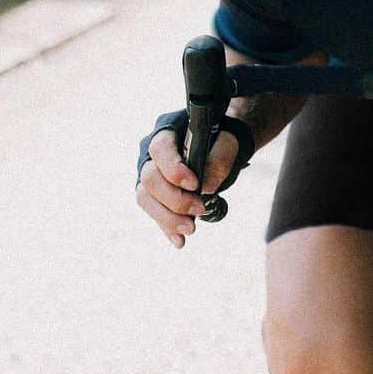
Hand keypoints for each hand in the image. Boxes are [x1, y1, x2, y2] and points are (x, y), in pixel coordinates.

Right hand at [135, 126, 241, 247]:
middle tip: (199, 209)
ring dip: (167, 218)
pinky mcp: (153, 196)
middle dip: (174, 199)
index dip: (173, 168)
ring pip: (145, 199)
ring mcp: (149, 175)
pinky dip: (167, 228)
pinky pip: (154, 213)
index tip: (195, 184)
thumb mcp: (227, 143)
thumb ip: (218, 159)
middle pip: (149, 178)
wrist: (218, 148)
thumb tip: (205, 187)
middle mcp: (151, 154)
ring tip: (191, 229)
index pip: (160, 148)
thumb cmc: (220, 140)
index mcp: (167, 132)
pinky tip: (180, 241)